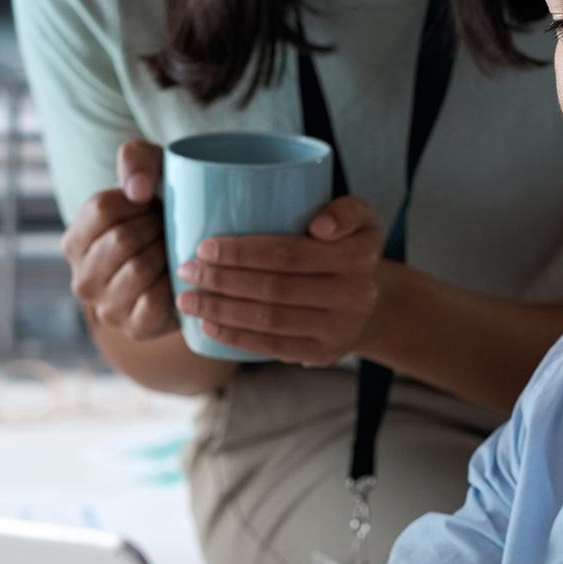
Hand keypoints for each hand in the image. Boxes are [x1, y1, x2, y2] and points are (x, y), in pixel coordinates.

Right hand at [62, 139, 178, 343]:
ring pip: (138, 269)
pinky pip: (155, 300)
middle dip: (155, 228)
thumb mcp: (150, 173)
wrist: (189, 264)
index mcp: (75, 240)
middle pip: (120, 239)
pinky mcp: (134, 328)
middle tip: (169, 228)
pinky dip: (174, 284)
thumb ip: (136, 159)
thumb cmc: (163, 213)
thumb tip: (137, 190)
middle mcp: (82, 278)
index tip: (152, 205)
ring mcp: (105, 307)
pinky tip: (178, 275)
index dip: (137, 202)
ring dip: (166, 253)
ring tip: (173, 249)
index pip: (101, 209)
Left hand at [172, 196, 384, 365]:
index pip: (290, 254)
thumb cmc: (349, 247)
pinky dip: (237, 336)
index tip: (204, 246)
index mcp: (359, 255)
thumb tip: (318, 225)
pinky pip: (274, 346)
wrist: (374, 302)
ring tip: (187, 299)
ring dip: (221, 310)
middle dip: (222, 280)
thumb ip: (344, 211)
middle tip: (187, 270)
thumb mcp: (360, 217)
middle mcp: (354, 295)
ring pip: (270, 320)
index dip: (243, 252)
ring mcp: (338, 329)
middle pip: (274, 288)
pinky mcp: (322, 353)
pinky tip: (209, 325)